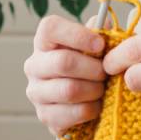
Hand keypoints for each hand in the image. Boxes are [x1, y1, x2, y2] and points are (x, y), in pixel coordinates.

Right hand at [24, 14, 106, 135]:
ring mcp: (36, 93)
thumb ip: (99, 33)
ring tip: (102, 89)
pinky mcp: (45, 116)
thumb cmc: (89, 66)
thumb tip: (103, 23)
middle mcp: (34, 66)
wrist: (81, 101)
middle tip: (106, 73)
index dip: (78, 35)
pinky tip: (96, 105)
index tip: (101, 44)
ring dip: (94, 90)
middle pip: (64, 62)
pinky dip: (92, 109)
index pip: (50, 28)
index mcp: (44, 42)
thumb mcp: (93, 46)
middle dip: (94, 69)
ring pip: (70, 90)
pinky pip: (75, 113)